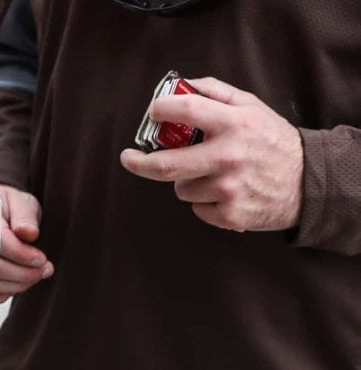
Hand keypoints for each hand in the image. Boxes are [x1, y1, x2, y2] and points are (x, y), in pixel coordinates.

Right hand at [0, 184, 52, 303]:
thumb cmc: (6, 208)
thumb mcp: (21, 202)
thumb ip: (26, 216)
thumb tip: (28, 232)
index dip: (23, 256)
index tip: (42, 260)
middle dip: (24, 275)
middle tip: (43, 270)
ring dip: (17, 286)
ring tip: (33, 276)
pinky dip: (0, 296)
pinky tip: (14, 285)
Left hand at [120, 77, 303, 231]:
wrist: (308, 183)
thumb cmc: (273, 141)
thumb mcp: (251, 107)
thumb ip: (215, 92)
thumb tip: (179, 85)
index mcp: (234, 124)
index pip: (185, 110)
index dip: (160, 110)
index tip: (151, 114)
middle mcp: (229, 157)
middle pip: (165, 166)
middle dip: (139, 163)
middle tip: (129, 158)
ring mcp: (228, 189)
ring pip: (180, 188)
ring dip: (187, 181)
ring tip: (212, 175)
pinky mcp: (229, 214)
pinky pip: (196, 208)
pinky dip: (203, 202)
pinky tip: (224, 193)